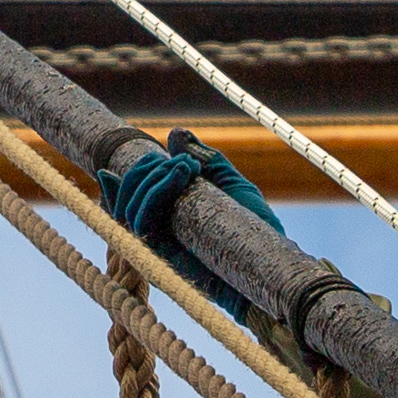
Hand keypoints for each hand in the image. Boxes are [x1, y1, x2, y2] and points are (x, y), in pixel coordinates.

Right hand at [102, 128, 285, 326]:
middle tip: (180, 161)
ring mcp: (160, 246)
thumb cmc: (254, 228)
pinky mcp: (164, 258)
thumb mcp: (230, 184)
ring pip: (130, 210)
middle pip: (125, 199)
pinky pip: (143, 226)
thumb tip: (175, 134)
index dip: (133, 173)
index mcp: (169, 216)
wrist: (271, 263)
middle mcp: (160, 231)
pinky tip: (181, 177)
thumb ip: (205, 160)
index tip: (158, 152)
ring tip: (187, 167)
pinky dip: (155, 197)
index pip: (130, 195)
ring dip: (152, 180)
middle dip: (144, 171)